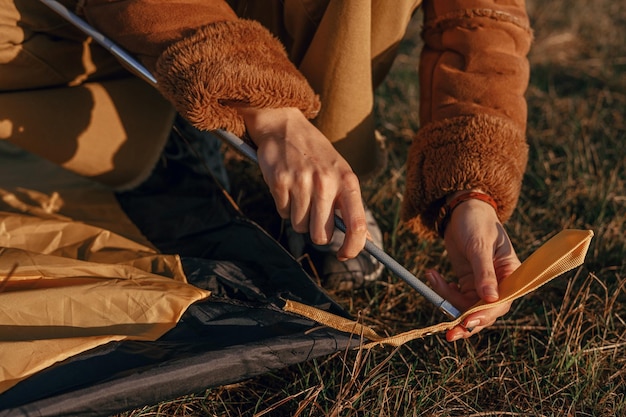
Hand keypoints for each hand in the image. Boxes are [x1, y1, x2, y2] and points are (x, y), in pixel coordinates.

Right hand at [237, 106, 367, 259]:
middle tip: (313, 215)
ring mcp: (302, 182)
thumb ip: (350, 204)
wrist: (285, 125)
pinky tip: (286, 185)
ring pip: (299, 226)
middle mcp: (326, 183)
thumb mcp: (340, 173)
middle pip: (321, 235)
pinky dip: (283, 204)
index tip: (344, 254)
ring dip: (297, 216)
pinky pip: (282, 212)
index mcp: (348, 181)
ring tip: (299, 192)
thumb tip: (364, 239)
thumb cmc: (316, 155)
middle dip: (315, 232)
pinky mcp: (280, 181)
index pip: (358, 225)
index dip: (353, 248)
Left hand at [426, 193, 520, 341]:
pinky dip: (442, 291)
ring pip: (466, 308)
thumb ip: (484, 272)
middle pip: (485, 313)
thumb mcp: (480, 245)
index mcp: (512, 275)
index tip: (468, 321)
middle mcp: (500, 284)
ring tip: (432, 277)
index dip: (486, 315)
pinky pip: (455, 298)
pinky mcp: (466, 284)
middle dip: (466, 322)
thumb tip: (491, 299)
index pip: (503, 303)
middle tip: (448, 332)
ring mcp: (482, 286)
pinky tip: (434, 275)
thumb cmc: (477, 222)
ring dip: (447, 301)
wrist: (462, 210)